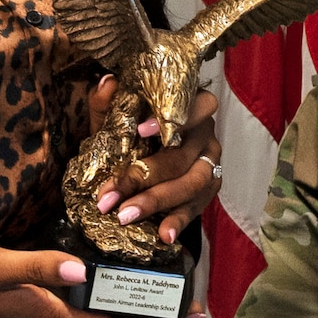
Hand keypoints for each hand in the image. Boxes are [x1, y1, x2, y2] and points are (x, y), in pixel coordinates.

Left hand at [88, 76, 222, 245]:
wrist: (150, 160)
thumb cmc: (133, 132)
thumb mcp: (117, 118)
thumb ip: (109, 103)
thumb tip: (106, 83)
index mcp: (189, 105)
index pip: (191, 104)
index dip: (167, 117)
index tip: (139, 129)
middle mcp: (205, 132)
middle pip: (181, 154)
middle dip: (143, 176)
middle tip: (109, 197)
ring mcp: (211, 162)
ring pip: (192, 182)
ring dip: (157, 200)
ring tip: (126, 216)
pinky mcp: (211, 188)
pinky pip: (198, 206)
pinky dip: (179, 220)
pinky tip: (163, 234)